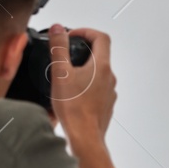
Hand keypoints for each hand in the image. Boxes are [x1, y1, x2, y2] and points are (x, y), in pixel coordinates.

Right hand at [48, 25, 115, 139]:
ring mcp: (109, 92)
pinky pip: (97, 89)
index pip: (101, 37)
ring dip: (84, 69)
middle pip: (100, 55)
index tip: (73, 36)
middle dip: (83, 51)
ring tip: (66, 75)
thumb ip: (59, 48)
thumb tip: (58, 29)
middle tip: (66, 54)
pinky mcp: (105, 105)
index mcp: (102, 67)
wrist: (84, 138)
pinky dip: (86, 85)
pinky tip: (72, 93)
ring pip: (99, 73)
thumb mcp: (60, 73)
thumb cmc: (74, 109)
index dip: (86, 31)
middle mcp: (110, 78)